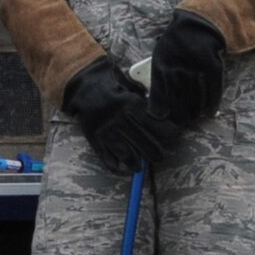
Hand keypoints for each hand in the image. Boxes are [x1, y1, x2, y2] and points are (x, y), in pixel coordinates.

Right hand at [61, 61, 181, 174]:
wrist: (84, 86)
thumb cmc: (111, 84)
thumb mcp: (131, 86)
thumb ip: (145, 100)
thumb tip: (162, 112)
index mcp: (133, 106)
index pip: (159, 127)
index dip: (168, 133)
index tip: (170, 136)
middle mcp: (122, 121)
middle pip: (146, 146)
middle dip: (155, 153)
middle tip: (158, 156)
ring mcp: (108, 132)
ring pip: (127, 155)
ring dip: (136, 164)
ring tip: (139, 167)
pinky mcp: (95, 138)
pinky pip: (107, 158)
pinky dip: (116, 167)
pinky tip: (122, 169)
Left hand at [149, 11, 226, 123]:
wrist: (198, 25)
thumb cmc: (175, 44)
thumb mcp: (161, 55)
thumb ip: (157, 75)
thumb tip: (153, 101)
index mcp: (162, 62)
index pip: (159, 90)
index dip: (160, 106)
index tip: (160, 118)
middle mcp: (179, 65)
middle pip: (178, 96)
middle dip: (178, 112)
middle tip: (179, 123)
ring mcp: (196, 65)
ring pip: (196, 94)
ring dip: (194, 110)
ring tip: (192, 120)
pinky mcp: (213, 65)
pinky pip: (214, 88)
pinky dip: (213, 102)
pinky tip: (211, 113)